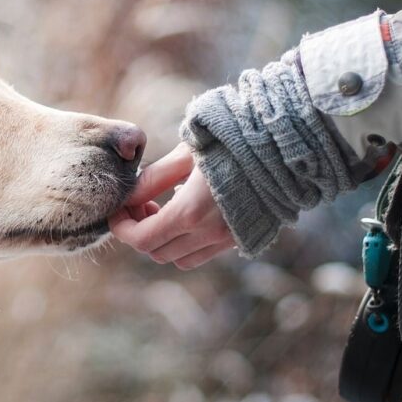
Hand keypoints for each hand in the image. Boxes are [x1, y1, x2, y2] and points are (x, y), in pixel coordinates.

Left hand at [110, 142, 234, 269]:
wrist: (284, 148)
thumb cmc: (231, 142)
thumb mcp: (185, 154)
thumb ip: (153, 179)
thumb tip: (127, 196)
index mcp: (190, 212)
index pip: (141, 239)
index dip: (122, 228)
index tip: (117, 210)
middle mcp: (209, 234)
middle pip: (156, 252)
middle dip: (139, 232)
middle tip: (140, 204)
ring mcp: (226, 240)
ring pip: (178, 259)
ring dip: (162, 240)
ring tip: (162, 209)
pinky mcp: (240, 239)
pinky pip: (202, 254)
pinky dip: (185, 243)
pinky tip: (187, 213)